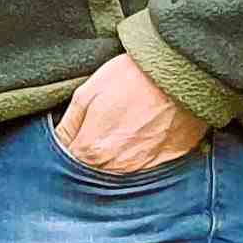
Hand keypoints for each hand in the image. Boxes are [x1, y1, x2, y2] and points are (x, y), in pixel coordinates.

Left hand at [55, 52, 209, 176]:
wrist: (183, 72)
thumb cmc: (133, 78)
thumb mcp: (87, 93)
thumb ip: (69, 125)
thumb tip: (59, 142)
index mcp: (91, 150)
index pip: (68, 163)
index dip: (70, 149)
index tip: (76, 136)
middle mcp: (117, 166)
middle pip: (94, 171)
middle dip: (91, 156)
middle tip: (101, 130)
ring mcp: (144, 167)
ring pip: (120, 171)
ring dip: (116, 157)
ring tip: (124, 130)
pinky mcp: (169, 162)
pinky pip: (147, 167)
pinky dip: (141, 155)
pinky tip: (144, 135)